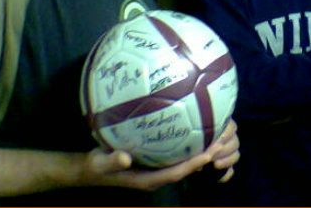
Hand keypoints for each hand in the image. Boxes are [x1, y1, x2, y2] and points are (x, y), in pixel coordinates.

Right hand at [80, 119, 239, 189]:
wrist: (89, 169)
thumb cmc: (95, 167)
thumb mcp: (100, 163)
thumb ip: (112, 160)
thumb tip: (125, 157)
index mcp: (147, 180)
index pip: (175, 173)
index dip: (192, 165)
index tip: (208, 155)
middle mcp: (154, 175)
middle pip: (184, 168)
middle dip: (202, 158)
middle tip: (220, 142)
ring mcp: (154, 168)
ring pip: (181, 162)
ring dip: (198, 151)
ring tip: (214, 136)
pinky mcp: (152, 160)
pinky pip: (174, 155)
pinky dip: (186, 146)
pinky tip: (194, 131)